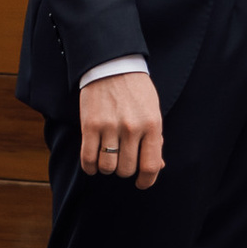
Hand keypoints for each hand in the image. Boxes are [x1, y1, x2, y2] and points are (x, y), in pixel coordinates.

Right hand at [78, 71, 163, 187]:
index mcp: (152, 124)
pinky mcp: (90, 125)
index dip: (146, 180)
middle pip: (127, 169)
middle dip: (124, 170)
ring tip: (108, 158)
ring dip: (107, 168)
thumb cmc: (136, 90)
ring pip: (108, 167)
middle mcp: (132, 127)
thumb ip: (155, 139)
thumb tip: (158, 167)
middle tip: (123, 159)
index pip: (151, 165)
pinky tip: (93, 162)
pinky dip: (90, 166)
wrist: (112, 64)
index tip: (141, 183)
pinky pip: (88, 159)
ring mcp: (110, 127)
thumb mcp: (153, 111)